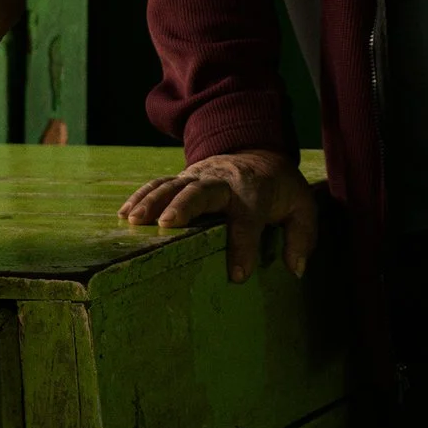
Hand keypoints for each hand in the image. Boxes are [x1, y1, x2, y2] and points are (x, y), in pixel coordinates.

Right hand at [117, 148, 318, 282]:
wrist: (258, 152)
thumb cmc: (279, 189)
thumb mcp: (302, 207)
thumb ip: (302, 237)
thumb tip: (294, 268)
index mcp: (254, 192)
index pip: (249, 218)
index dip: (244, 245)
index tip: (237, 275)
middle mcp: (224, 181)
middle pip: (202, 191)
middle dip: (184, 206)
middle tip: (167, 225)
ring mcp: (199, 176)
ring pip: (173, 185)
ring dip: (153, 201)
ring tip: (134, 221)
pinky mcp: (183, 178)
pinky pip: (159, 184)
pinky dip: (140, 196)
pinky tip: (124, 214)